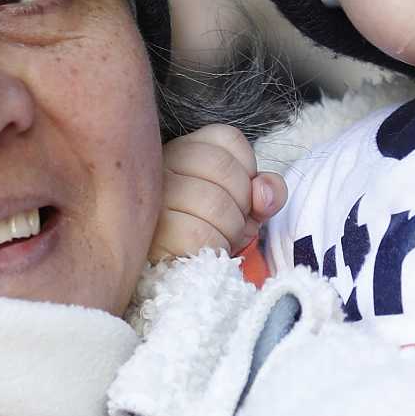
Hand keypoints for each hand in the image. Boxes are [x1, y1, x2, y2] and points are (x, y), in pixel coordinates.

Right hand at [151, 124, 286, 263]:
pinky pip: (200, 234)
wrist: (173, 277)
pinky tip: (205, 253)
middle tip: (231, 226)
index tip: (238, 196)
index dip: (247, 171)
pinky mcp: (149, 232)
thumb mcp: (242, 208)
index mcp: (183, 150)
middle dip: (241, 206)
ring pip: (215, 202)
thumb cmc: (207, 235)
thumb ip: (264, 192)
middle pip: (224, 168)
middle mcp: (161, 165)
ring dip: (230, 231)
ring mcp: (151, 197)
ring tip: (217, 241)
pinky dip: (215, 247)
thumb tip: (265, 194)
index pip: (229, 138)